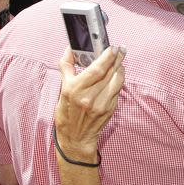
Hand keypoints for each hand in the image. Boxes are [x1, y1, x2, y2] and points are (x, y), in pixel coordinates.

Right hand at [55, 47, 124, 162]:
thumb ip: (67, 67)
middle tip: (121, 49)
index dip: (107, 56)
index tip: (112, 47)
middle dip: (117, 59)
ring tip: (120, 60)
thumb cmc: (67, 111)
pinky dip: (119, 80)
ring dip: (120, 68)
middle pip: (109, 73)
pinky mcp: (110, 109)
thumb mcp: (63, 88)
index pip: (97, 69)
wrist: (75, 136)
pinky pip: (117, 90)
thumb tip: (70, 49)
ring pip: (117, 80)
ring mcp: (101, 104)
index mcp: (75, 89)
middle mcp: (89, 97)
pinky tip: (118, 74)